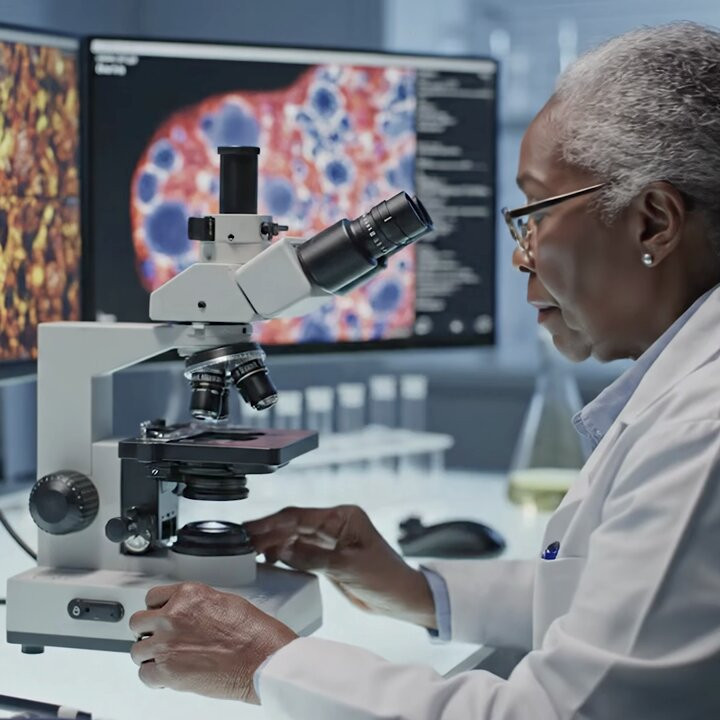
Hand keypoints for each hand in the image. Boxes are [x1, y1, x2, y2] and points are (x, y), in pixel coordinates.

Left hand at [129, 581, 296, 702]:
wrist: (261, 658)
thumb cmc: (252, 632)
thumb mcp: (224, 602)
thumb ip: (198, 605)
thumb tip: (190, 613)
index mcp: (188, 594)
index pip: (153, 597)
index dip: (156, 609)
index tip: (158, 617)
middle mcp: (173, 615)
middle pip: (138, 622)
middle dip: (148, 631)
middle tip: (159, 639)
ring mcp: (167, 643)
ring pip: (137, 650)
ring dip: (150, 655)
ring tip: (165, 660)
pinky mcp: (167, 671)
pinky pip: (144, 675)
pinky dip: (154, 677)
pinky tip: (167, 676)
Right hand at [245, 505, 436, 628]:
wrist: (401, 598)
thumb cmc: (385, 577)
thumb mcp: (348, 566)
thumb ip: (314, 556)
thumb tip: (283, 547)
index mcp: (343, 517)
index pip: (300, 517)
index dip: (273, 523)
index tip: (251, 529)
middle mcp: (335, 525)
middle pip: (294, 525)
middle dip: (268, 531)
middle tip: (243, 539)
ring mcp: (331, 541)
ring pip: (295, 538)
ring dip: (273, 543)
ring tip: (249, 550)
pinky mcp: (328, 558)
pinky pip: (301, 553)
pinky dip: (285, 555)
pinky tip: (270, 559)